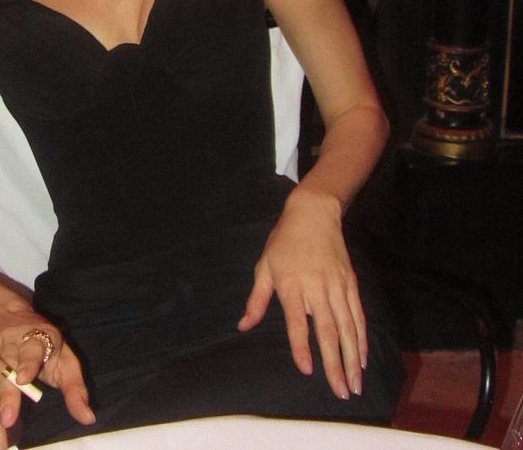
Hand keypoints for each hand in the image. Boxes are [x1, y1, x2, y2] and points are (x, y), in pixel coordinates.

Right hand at [0, 306, 94, 449]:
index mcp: (35, 338)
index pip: (31, 349)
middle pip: (5, 371)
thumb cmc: (43, 344)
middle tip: (7, 423)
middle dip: (6, 398)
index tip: (23, 378)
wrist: (6, 316)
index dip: (27, 363)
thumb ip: (75, 388)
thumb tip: (88, 418)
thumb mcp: (64, 358)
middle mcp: (8, 345)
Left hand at [237, 189, 366, 399]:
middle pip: (328, 331)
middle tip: (342, 392)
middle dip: (335, 364)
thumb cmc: (284, 241)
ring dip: (352, 358)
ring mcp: (337, 286)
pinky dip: (361, 338)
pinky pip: (357, 315)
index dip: (302, 347)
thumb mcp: (265, 266)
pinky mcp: (350, 283)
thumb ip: (257, 299)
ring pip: (348, 328)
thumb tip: (243, 326)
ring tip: (355, 384)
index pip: (298, 323)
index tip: (308, 370)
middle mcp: (317, 288)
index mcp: (292, 285)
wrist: (313, 213)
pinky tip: (362, 357)